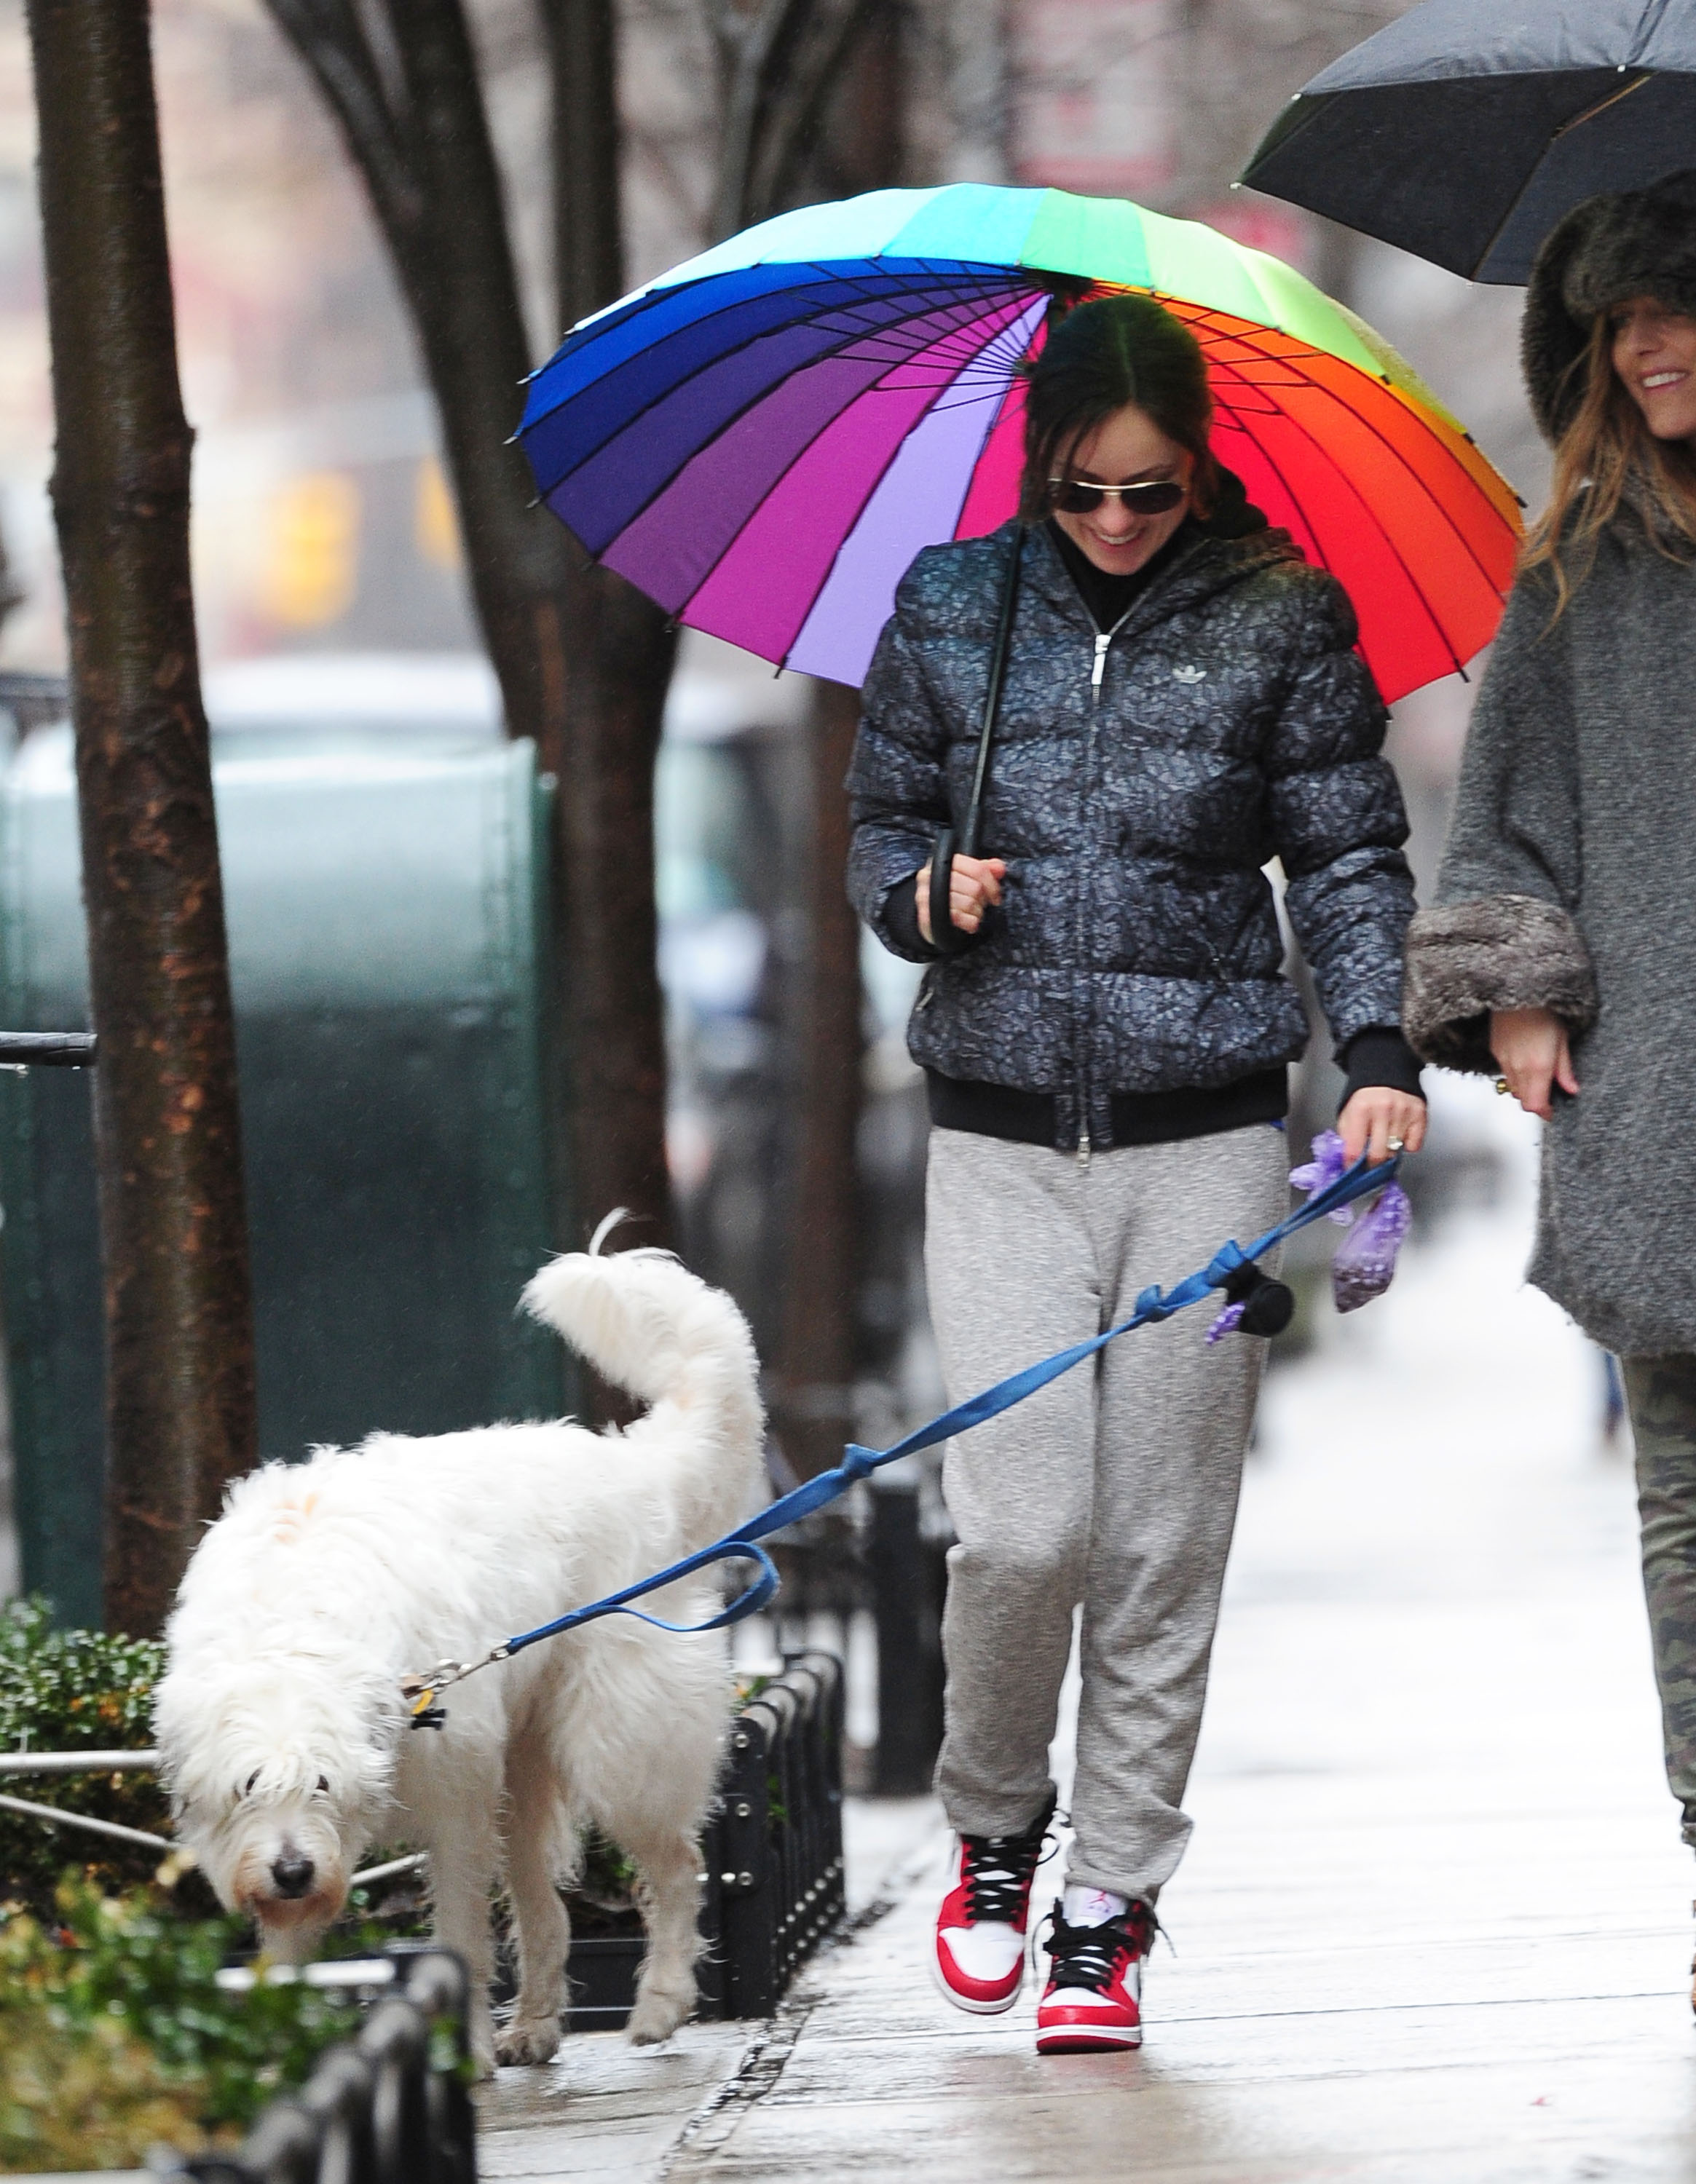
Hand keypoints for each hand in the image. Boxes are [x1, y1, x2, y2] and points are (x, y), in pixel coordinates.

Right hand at [915, 854, 1005, 943]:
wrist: (929, 915)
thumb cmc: (951, 894)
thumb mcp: (967, 877)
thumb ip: (984, 870)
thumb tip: (999, 868)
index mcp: (944, 862)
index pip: (977, 869)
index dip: (992, 885)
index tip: (996, 896)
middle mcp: (932, 875)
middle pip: (975, 887)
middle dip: (983, 900)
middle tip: (980, 905)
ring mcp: (927, 895)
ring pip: (969, 903)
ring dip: (977, 912)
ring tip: (973, 913)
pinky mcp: (926, 914)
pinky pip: (958, 917)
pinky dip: (969, 922)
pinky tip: (969, 923)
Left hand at [1338, 1086, 1426, 1165]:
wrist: (1385, 1072)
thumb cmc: (1365, 1098)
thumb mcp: (1347, 1115)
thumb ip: (1347, 1138)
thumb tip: (1349, 1164)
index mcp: (1360, 1109)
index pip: (1355, 1150)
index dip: (1352, 1166)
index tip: (1353, 1172)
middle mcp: (1382, 1109)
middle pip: (1378, 1155)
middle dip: (1372, 1165)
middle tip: (1370, 1163)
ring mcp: (1403, 1112)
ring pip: (1396, 1152)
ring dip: (1389, 1152)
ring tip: (1384, 1140)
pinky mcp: (1419, 1114)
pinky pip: (1414, 1145)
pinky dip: (1407, 1145)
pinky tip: (1399, 1134)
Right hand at [1490, 1005, 1578, 1120]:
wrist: (1520, 992)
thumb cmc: (1543, 1011)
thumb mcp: (1563, 1040)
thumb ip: (1565, 1069)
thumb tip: (1571, 1088)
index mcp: (1538, 1067)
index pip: (1536, 1104)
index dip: (1544, 1112)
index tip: (1552, 1112)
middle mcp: (1518, 1068)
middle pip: (1523, 1099)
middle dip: (1535, 1101)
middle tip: (1548, 1096)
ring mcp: (1504, 1060)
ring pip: (1513, 1087)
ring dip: (1525, 1089)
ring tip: (1538, 1078)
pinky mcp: (1496, 1051)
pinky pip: (1505, 1072)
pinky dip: (1515, 1075)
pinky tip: (1525, 1062)